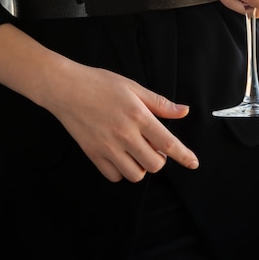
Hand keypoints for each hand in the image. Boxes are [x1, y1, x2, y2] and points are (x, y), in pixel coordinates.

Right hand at [44, 60, 199, 182]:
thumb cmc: (99, 83)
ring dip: (140, 167)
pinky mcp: (93, 154)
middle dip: (159, 159)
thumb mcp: (133, 87)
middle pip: (154, 164)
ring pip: (135, 175)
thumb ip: (159, 103)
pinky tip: (119, 156)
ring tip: (135, 152)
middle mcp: (124, 135)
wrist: (65, 88)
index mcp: (138, 116)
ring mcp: (107, 147)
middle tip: (152, 146)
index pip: (168, 143)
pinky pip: (114, 176)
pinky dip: (120, 171)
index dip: (184, 156)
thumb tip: (184, 111)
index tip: (193, 163)